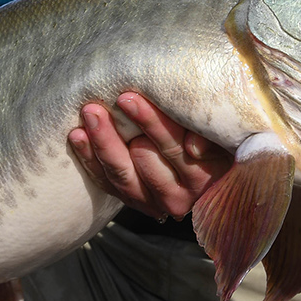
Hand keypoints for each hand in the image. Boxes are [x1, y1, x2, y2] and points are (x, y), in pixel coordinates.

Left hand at [68, 92, 230, 219]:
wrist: (210, 168)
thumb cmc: (217, 139)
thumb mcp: (223, 137)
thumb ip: (212, 137)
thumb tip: (192, 147)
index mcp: (205, 175)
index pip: (174, 147)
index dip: (151, 123)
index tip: (127, 98)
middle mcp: (180, 195)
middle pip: (143, 158)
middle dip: (121, 131)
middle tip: (99, 104)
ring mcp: (153, 202)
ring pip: (121, 173)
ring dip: (102, 142)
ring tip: (89, 113)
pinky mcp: (133, 201)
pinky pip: (106, 182)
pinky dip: (90, 158)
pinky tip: (77, 136)